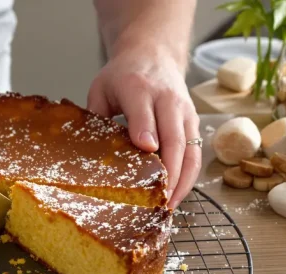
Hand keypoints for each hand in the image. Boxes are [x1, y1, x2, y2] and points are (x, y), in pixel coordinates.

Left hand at [87, 47, 200, 208]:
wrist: (153, 54)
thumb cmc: (122, 76)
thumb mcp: (101, 88)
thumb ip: (96, 116)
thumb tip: (90, 154)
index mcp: (138, 88)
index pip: (144, 112)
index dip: (145, 130)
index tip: (145, 149)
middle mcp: (167, 100)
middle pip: (174, 138)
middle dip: (169, 172)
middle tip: (158, 200)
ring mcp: (185, 112)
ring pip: (190, 150)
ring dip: (182, 181)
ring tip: (168, 207)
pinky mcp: (193, 123)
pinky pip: (196, 153)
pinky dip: (188, 177)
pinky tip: (176, 196)